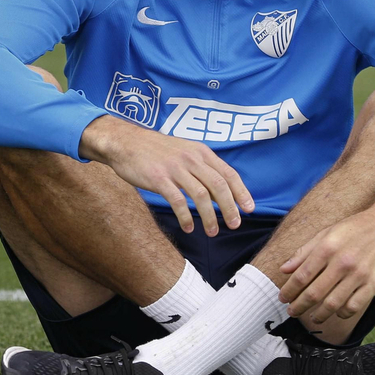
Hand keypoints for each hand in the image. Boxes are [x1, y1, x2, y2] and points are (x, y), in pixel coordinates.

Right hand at [79, 115, 254, 234]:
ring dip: (209, 216)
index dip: (241, 192)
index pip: (228, 173)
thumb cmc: (155, 150)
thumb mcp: (183, 151)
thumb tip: (219, 191)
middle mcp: (191, 158)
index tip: (249, 209)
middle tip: (234, 225)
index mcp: (200, 152)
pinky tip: (188, 228)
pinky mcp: (159, 178)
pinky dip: (185, 217)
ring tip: (212, 232)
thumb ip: (201, 167)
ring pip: (201, 195)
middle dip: (230, 208)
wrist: (125, 142)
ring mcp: (175, 168)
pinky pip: (178, 201)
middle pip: (219, 186)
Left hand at [279, 198, 374, 325]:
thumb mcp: (326, 233)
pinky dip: (342, 313)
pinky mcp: (374, 284)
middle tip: (292, 312)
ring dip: (319, 315)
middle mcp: (342, 262)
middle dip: (299, 306)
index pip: (301, 276)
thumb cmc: (354, 229)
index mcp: (327, 247)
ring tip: (312, 317)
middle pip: (314, 293)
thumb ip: (304, 252)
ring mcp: (359, 274)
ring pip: (333, 304)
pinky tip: (336, 312)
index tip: (282, 298)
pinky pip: (354, 306)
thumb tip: (284, 269)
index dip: (289, 290)